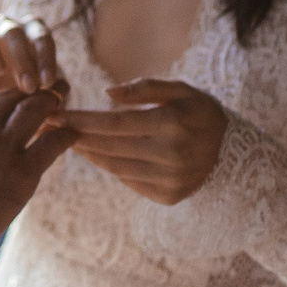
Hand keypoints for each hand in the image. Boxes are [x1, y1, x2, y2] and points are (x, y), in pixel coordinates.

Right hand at [0, 15, 65, 112]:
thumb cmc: (27, 106)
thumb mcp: (41, 107)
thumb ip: (50, 104)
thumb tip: (61, 112)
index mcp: (31, 37)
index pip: (41, 37)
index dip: (46, 57)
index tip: (48, 84)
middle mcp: (6, 31)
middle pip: (11, 31)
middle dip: (22, 57)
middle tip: (27, 87)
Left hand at [61, 78, 228, 205]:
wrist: (235, 154)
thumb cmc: (202, 114)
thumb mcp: (182, 90)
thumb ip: (146, 89)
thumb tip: (106, 94)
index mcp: (171, 124)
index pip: (114, 123)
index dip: (82, 120)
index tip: (56, 115)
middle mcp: (170, 155)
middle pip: (109, 146)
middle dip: (76, 136)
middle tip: (50, 127)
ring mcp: (169, 179)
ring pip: (114, 166)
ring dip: (88, 153)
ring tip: (68, 140)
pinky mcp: (168, 196)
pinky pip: (128, 180)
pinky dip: (111, 167)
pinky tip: (97, 155)